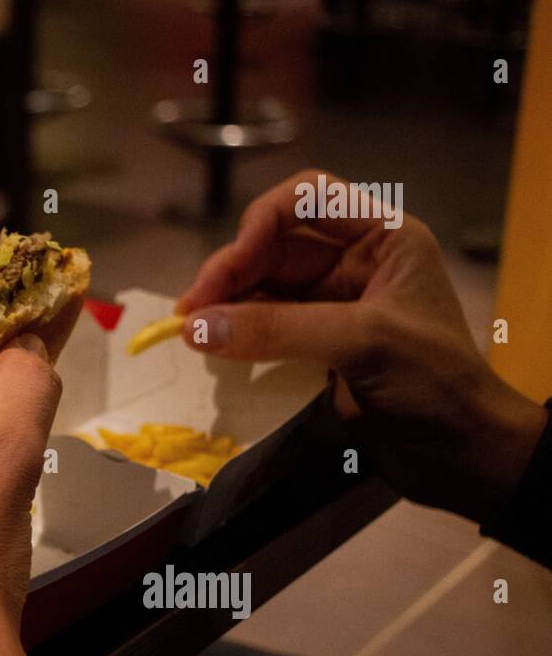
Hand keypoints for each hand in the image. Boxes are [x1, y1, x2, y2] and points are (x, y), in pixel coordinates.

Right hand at [177, 170, 545, 522]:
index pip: (308, 200)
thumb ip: (277, 330)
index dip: (262, 222)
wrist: (464, 456)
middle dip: (231, 272)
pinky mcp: (316, 348)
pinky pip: (264, 328)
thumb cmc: (435, 384)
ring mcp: (334, 306)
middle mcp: (355, 263)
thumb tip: (196, 327)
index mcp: (383, 239)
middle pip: (274, 246)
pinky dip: (236, 336)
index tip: (229, 267)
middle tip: (191, 311)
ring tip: (193, 333)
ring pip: (262, 287)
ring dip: (226, 306)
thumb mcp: (362, 343)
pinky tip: (214, 349)